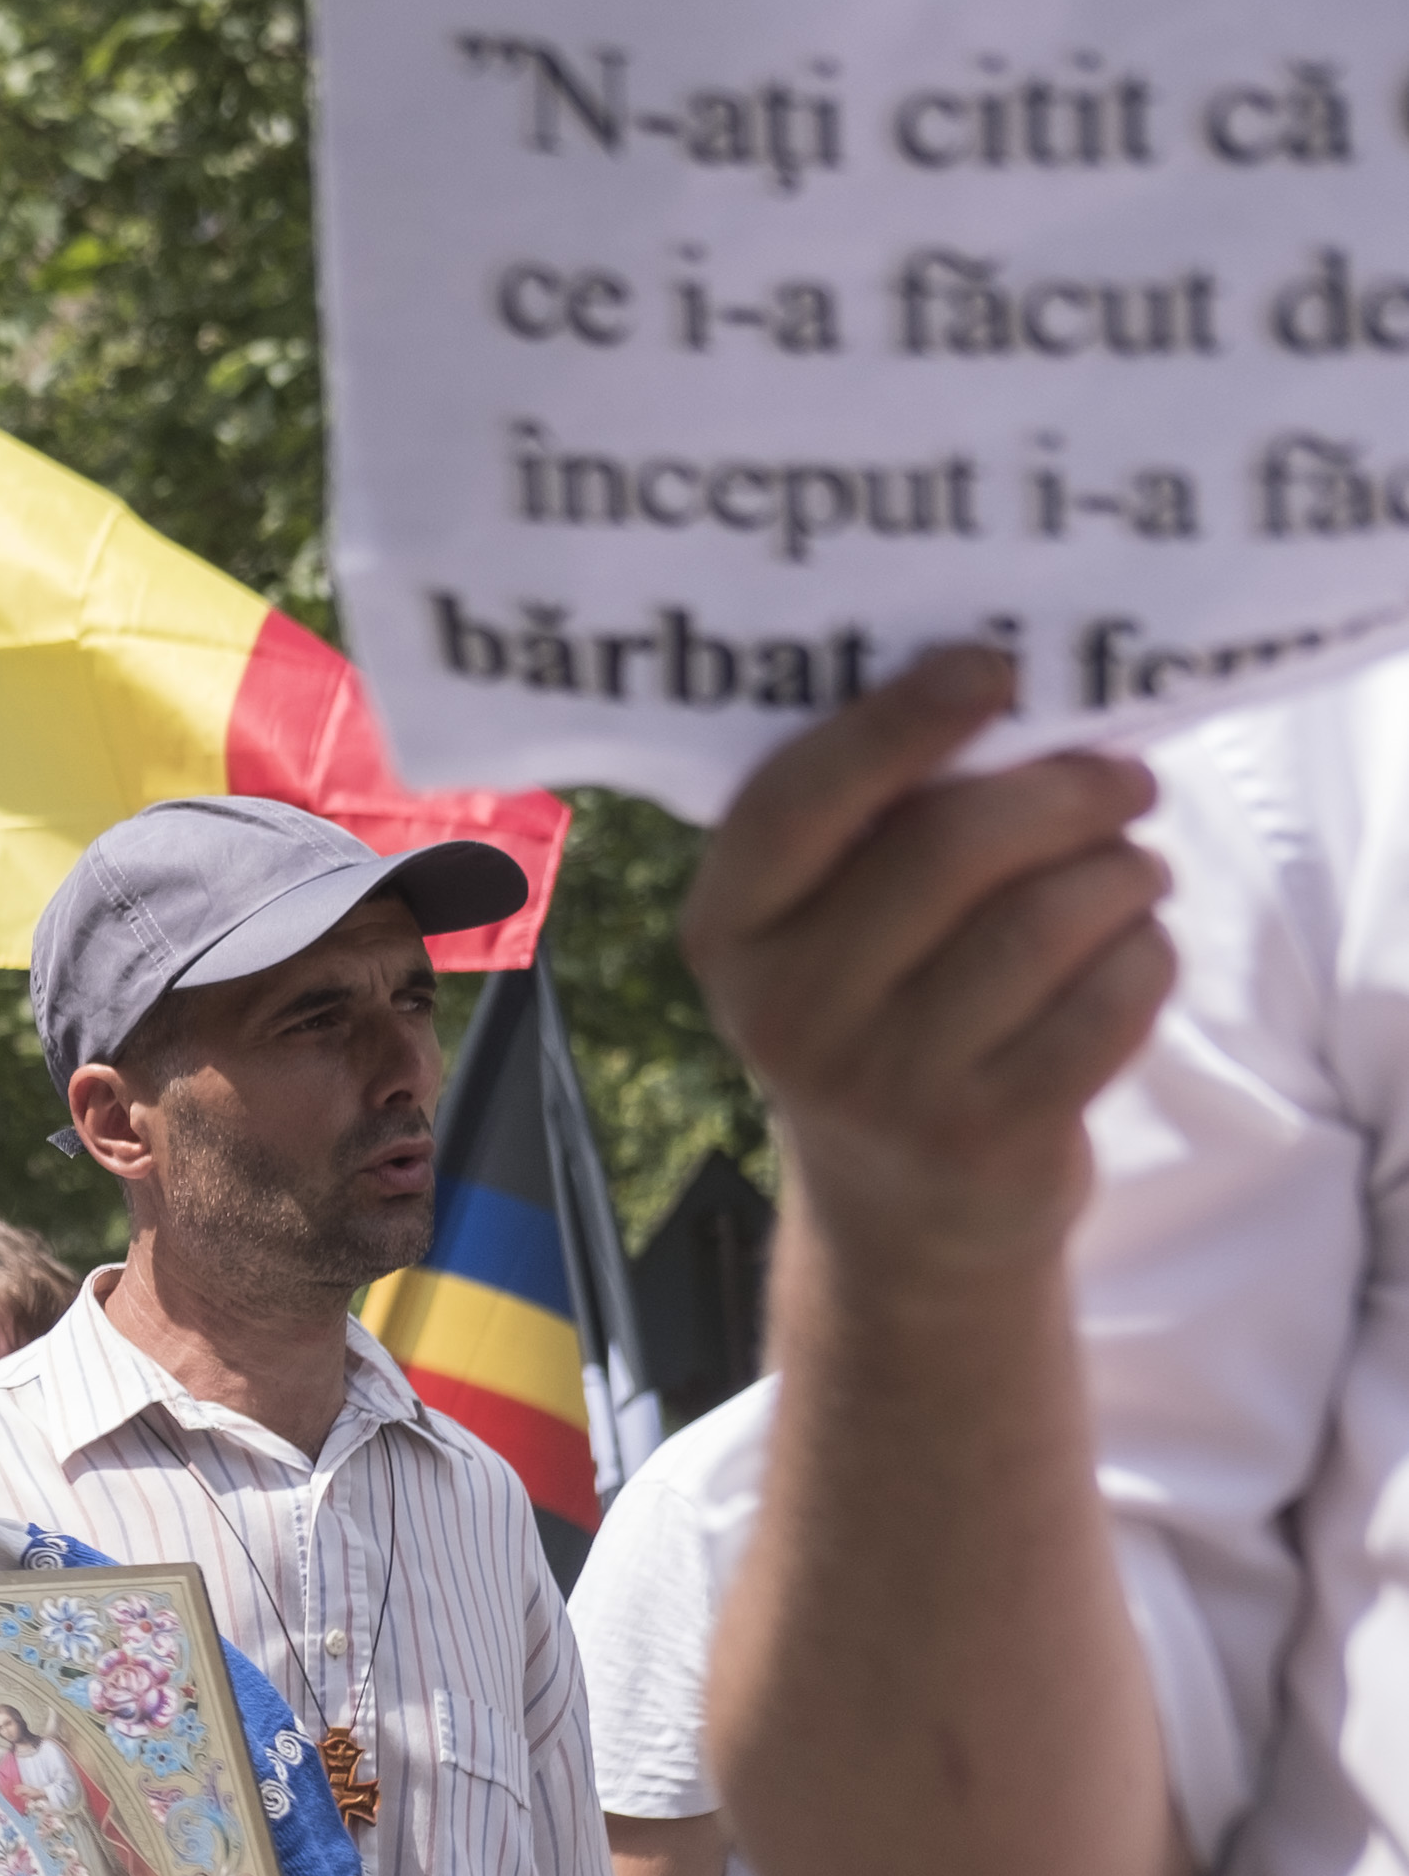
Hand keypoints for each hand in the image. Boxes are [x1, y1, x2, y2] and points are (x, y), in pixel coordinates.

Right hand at [678, 642, 1175, 1272]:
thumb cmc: (882, 1011)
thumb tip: (1009, 699)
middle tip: (1126, 784)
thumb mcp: (826, 928)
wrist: (901, 1208)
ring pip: (1049, 919)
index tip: (991, 667)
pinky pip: (1111, 997)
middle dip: (1068, 793)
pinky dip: (1147, 956)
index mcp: (729, 933)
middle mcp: (786, 1011)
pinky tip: (1130, 956)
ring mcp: (881, 1083)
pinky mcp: (984, 1134)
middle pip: (953, 846)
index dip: (900, 721)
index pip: (801, 801)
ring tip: (1132, 877)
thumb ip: (876, 825)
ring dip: (1125, 876)